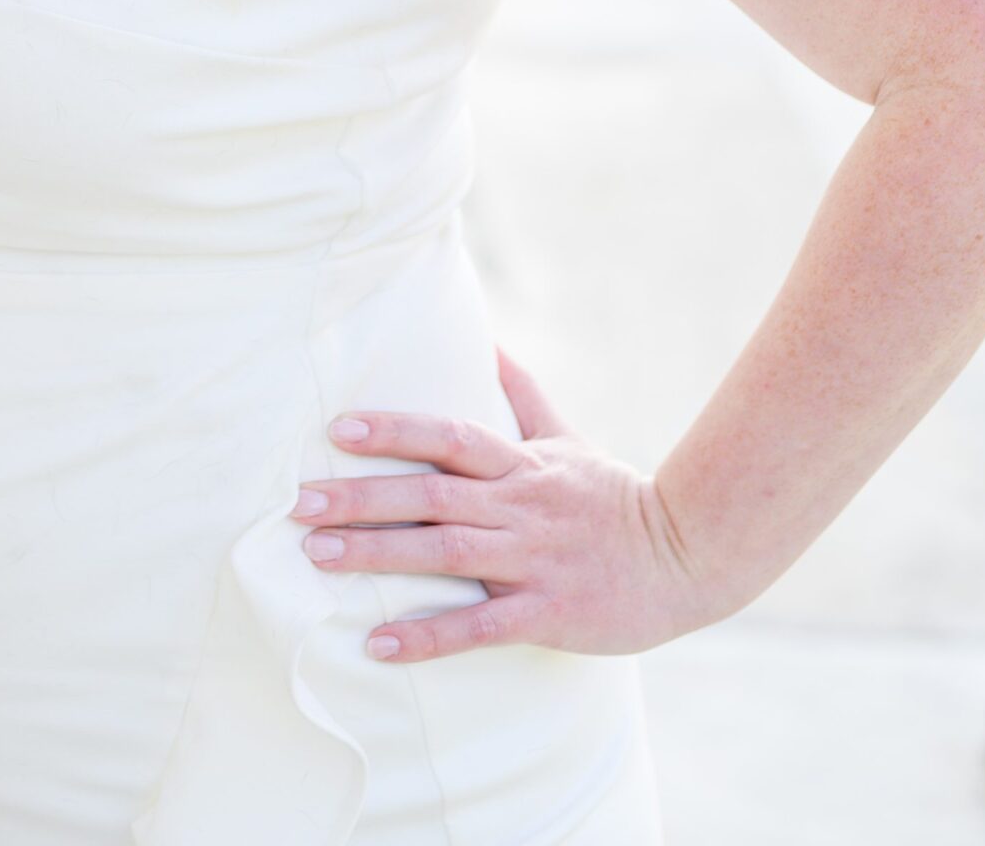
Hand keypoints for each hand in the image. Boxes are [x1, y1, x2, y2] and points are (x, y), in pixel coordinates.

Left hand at [291, 342, 716, 661]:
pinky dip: (426, 636)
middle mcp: (518, 507)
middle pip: (430, 495)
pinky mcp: (546, 613)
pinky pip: (478, 626)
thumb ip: (525, 393)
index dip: (393, 430)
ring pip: (444, 554)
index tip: (336, 430)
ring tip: (317, 557)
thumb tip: (489, 341)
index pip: (447, 437)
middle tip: (297, 503)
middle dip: (362, 496)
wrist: (687, 557)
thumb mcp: (568, 439)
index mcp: (520, 465)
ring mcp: (532, 561)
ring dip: (377, 556)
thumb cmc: (616, 499)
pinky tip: (377, 643)